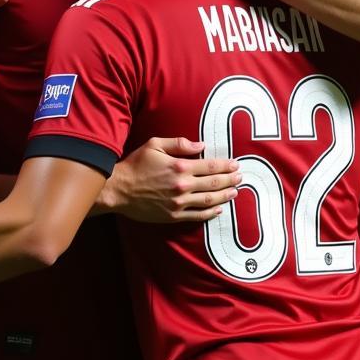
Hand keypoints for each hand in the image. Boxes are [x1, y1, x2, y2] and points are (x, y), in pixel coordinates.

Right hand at [99, 137, 241, 222]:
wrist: (118, 189)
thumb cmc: (135, 164)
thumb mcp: (154, 145)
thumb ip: (179, 144)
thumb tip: (201, 145)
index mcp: (180, 166)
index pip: (210, 165)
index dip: (225, 165)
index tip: (235, 164)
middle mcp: (182, 185)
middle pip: (213, 183)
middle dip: (229, 179)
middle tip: (240, 177)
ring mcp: (179, 202)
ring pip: (209, 200)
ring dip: (225, 196)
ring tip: (235, 192)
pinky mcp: (173, 216)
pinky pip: (197, 215)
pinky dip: (210, 213)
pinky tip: (219, 209)